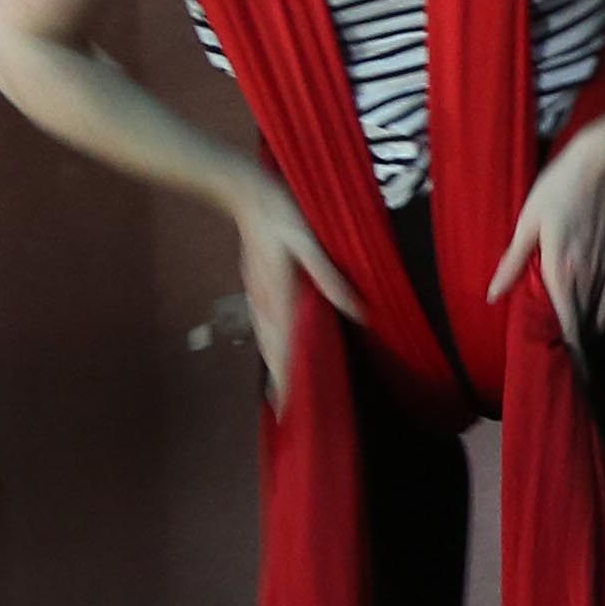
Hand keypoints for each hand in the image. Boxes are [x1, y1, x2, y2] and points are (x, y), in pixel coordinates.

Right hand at [224, 173, 350, 398]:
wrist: (245, 193)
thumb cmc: (281, 214)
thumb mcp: (310, 243)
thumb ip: (332, 279)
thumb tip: (359, 312)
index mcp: (280, 296)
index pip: (284, 349)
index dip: (286, 381)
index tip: (286, 409)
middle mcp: (265, 303)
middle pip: (272, 352)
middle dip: (279, 382)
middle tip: (285, 412)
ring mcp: (256, 295)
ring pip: (266, 340)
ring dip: (274, 366)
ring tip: (280, 391)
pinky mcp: (255, 286)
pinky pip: (264, 325)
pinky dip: (270, 345)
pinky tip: (275, 348)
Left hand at [487, 128, 604, 343]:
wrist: (601, 164)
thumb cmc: (557, 189)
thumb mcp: (527, 222)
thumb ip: (513, 262)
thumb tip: (493, 295)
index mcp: (560, 270)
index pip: (567, 323)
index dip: (568, 350)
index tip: (564, 369)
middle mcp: (586, 275)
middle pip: (582, 323)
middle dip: (574, 345)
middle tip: (564, 361)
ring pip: (598, 313)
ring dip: (586, 330)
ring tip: (574, 344)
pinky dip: (603, 313)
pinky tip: (595, 318)